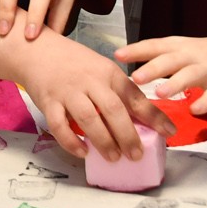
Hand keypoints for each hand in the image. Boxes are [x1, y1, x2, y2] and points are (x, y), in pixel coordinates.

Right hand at [20, 34, 172, 162]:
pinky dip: (71, 142)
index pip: (135, 96)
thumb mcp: (101, 69)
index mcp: (108, 72)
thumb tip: (145, 119)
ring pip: (88, 118)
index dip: (154, 116)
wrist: (37, 50)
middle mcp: (89, 80)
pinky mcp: (48, 102)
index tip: (169, 132)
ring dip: (103, 141)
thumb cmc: (74, 63)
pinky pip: (59, 126)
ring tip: (113, 157)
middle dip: (127, 135)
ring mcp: (68, 91)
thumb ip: (119, 91)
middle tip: (136, 155)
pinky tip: (82, 152)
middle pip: (113, 110)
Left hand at [114, 16, 206, 113]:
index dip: (136, 50)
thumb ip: (164, 61)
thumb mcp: (186, 51)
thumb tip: (133, 77)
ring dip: (175, 83)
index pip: (155, 45)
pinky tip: (195, 109)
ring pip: (190, 74)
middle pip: (170, 59)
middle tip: (133, 78)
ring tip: (160, 93)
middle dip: (151, 68)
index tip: (116, 55)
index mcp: (180, 47)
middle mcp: (192, 55)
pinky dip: (206, 101)